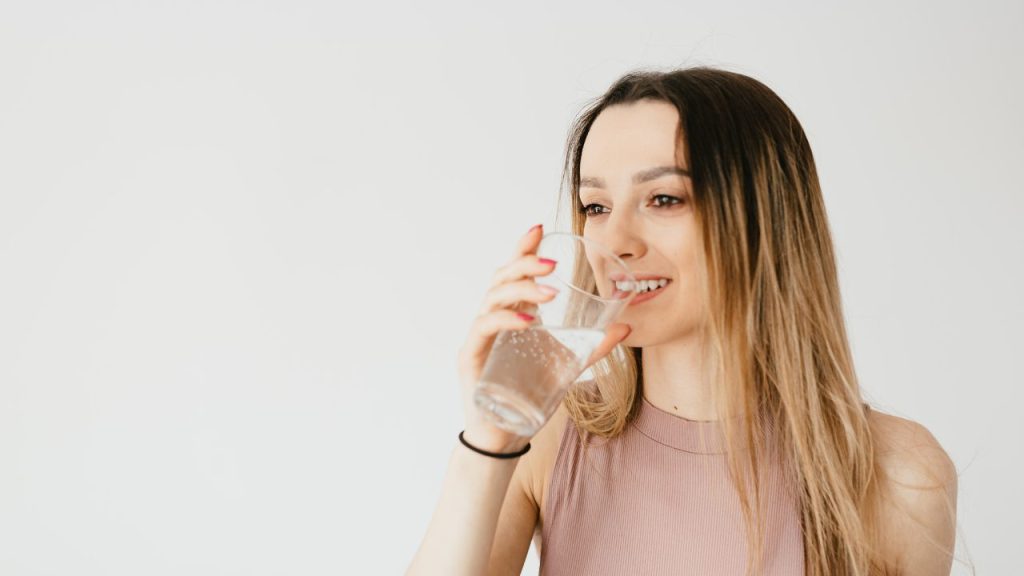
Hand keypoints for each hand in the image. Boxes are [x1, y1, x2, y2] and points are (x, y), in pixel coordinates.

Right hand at [455, 224, 631, 452]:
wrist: (505, 435)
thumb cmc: (530, 396)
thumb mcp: (567, 366)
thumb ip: (593, 347)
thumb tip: (626, 327)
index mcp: (512, 315)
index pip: (514, 272)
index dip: (523, 247)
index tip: (540, 227)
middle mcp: (493, 319)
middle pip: (502, 277)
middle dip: (526, 262)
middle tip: (553, 261)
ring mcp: (480, 336)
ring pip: (493, 296)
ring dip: (522, 288)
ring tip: (550, 290)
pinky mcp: (471, 355)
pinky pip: (486, 326)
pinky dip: (507, 318)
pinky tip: (528, 320)